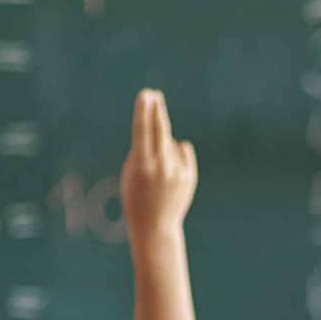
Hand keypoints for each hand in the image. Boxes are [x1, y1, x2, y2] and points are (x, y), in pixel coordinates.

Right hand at [121, 89, 197, 243]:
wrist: (155, 225)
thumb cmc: (136, 196)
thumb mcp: (131, 172)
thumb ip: (143, 151)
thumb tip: (163, 132)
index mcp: (142, 165)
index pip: (142, 131)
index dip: (143, 111)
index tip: (146, 94)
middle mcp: (161, 166)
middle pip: (160, 129)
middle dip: (157, 110)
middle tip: (154, 95)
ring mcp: (177, 171)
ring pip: (169, 143)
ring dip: (161, 148)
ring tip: (156, 170)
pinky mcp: (189, 175)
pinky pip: (182, 151)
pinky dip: (175, 154)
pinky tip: (169, 170)